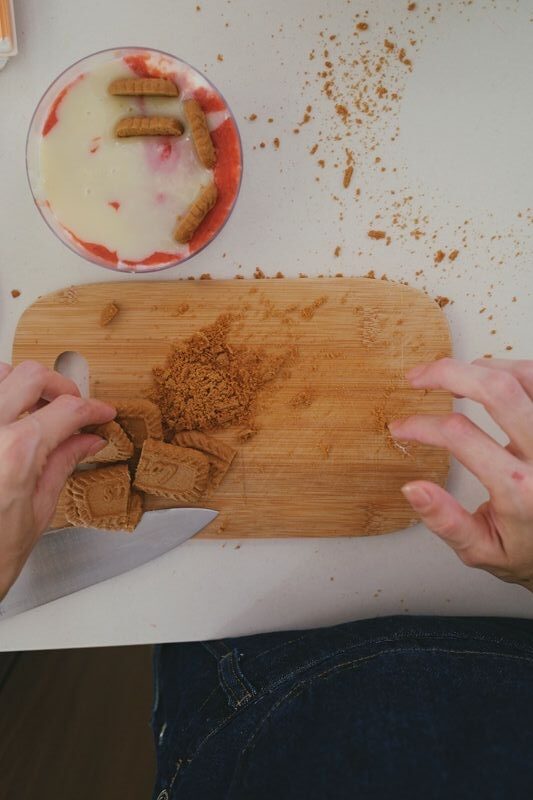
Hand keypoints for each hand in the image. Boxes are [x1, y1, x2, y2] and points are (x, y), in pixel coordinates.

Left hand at [0, 361, 114, 599]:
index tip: (101, 413)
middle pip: (32, 376)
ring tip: (36, 407)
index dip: (93, 409)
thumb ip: (62, 464)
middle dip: (61, 386)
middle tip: (73, 406)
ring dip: (22, 384)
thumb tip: (86, 441)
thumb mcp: (38, 511)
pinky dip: (0, 396)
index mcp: (16, 452)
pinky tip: (9, 418)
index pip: (68, 409)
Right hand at [389, 358, 532, 591]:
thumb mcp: (482, 551)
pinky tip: (491, 379)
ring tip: (455, 377)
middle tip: (418, 376)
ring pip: (524, 376)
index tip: (402, 427)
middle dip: (447, 372)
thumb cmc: (528, 549)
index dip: (421, 425)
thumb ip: (447, 522)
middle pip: (498, 390)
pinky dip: (512, 371)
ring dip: (482, 368)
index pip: (459, 436)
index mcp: (519, 489)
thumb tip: (413, 489)